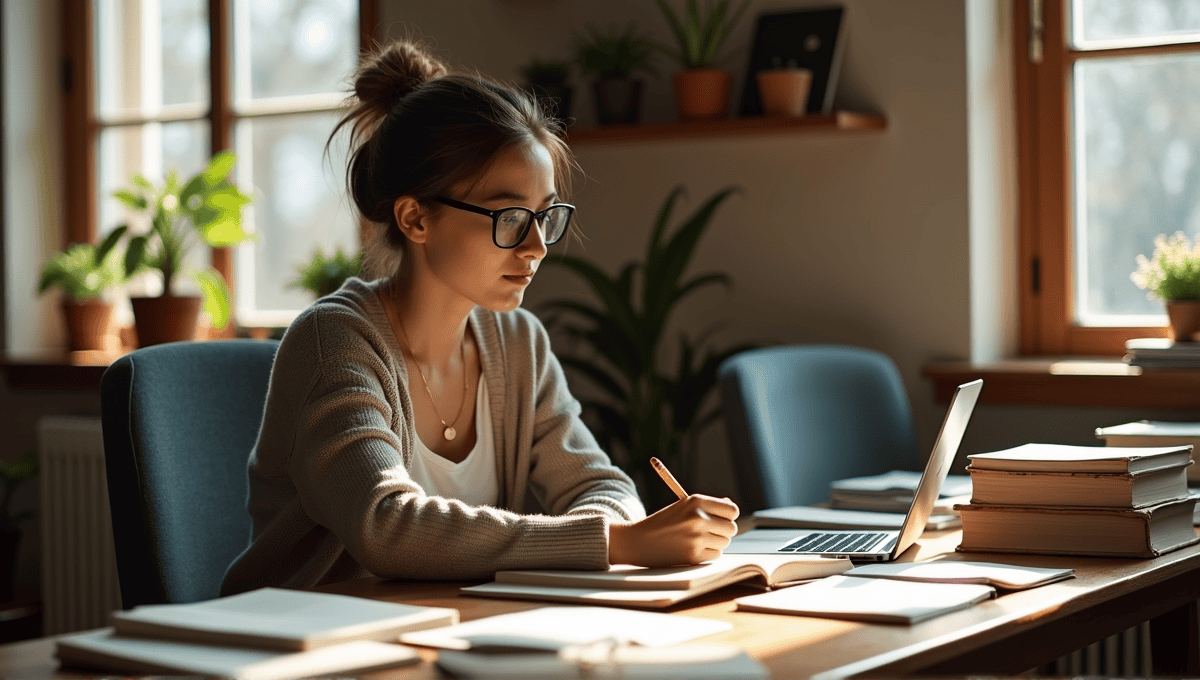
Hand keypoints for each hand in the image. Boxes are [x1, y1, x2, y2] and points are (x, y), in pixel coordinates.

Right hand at [608, 494, 739, 566]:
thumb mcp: (683, 506)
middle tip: (710, 531)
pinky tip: (693, 549)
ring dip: (715, 543)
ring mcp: (696, 538)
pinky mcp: (693, 555)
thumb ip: (708, 506)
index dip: (729, 516)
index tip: (723, 519)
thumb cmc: (663, 522)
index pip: (732, 510)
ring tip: (697, 539)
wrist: (638, 541)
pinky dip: (708, 553)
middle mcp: (698, 518)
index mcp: (696, 501)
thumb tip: (731, 509)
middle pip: (731, 528)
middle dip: (723, 531)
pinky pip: (715, 555)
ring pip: (724, 542)